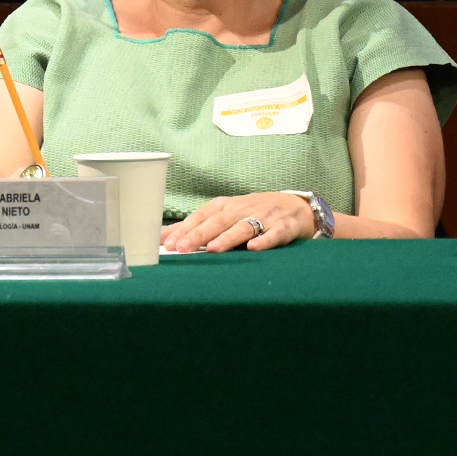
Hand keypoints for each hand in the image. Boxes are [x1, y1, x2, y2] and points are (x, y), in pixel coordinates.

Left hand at [160, 192, 314, 252]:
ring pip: (243, 228)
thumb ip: (195, 226)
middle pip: (218, 221)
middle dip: (199, 235)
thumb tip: (162, 238)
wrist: (295, 206)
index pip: (202, 216)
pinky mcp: (283, 227)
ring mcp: (263, 217)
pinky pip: (273, 235)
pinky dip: (264, 241)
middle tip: (182, 248)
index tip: (168, 244)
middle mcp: (242, 209)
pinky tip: (253, 248)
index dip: (185, 230)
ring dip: (227, 238)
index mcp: (225, 206)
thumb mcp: (225, 214)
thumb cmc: (253, 212)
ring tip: (212, 249)